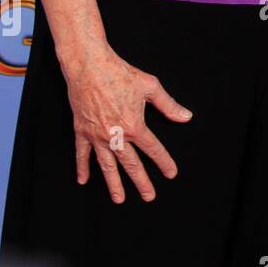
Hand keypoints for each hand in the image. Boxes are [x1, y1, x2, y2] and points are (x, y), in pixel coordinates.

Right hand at [60, 46, 192, 201]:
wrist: (90, 67)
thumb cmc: (121, 74)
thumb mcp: (151, 87)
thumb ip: (168, 105)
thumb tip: (186, 117)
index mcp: (134, 125)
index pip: (153, 149)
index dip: (164, 162)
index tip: (171, 174)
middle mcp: (115, 135)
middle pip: (131, 164)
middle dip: (141, 182)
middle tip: (149, 196)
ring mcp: (97, 135)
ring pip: (107, 165)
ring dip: (114, 183)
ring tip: (119, 199)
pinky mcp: (82, 131)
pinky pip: (82, 154)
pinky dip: (82, 168)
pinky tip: (83, 180)